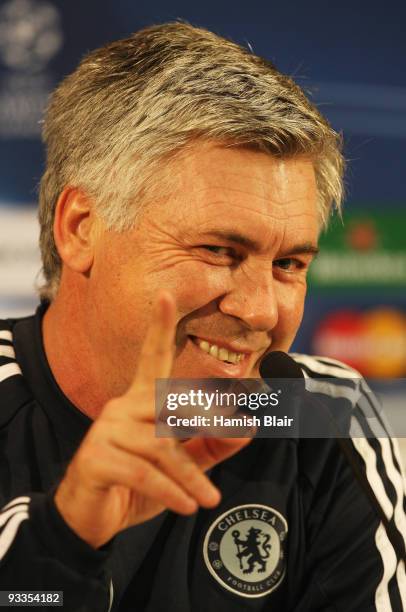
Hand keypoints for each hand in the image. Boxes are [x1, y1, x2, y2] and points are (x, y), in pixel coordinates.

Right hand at [54, 291, 250, 547]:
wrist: (90, 519)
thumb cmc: (137, 484)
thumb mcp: (181, 464)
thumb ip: (212, 445)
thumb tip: (248, 427)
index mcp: (140, 400)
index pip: (152, 358)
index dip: (160, 328)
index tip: (167, 296)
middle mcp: (121, 407)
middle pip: (171, 401)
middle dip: (206, 418)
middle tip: (234, 434)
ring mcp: (105, 432)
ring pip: (160, 444)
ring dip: (190, 475)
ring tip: (210, 499)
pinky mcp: (95, 459)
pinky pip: (142, 472)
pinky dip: (170, 491)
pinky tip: (187, 506)